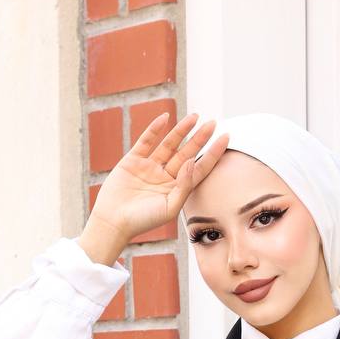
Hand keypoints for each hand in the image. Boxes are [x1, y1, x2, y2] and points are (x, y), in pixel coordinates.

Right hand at [83, 111, 228, 245]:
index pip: (199, 167)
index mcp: (177, 189)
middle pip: (187, 153)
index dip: (213, 153)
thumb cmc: (143, 221)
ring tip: (195, 117)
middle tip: (213, 123)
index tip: (226, 138)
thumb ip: (184, 186)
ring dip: (181, 130)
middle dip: (200, 138)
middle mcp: (165, 176)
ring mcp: (149, 167)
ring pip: (169, 144)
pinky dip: (154, 129)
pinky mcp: (132, 161)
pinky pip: (146, 141)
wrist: (113, 221)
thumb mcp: (170, 208)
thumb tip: (191, 162)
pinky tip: (165, 118)